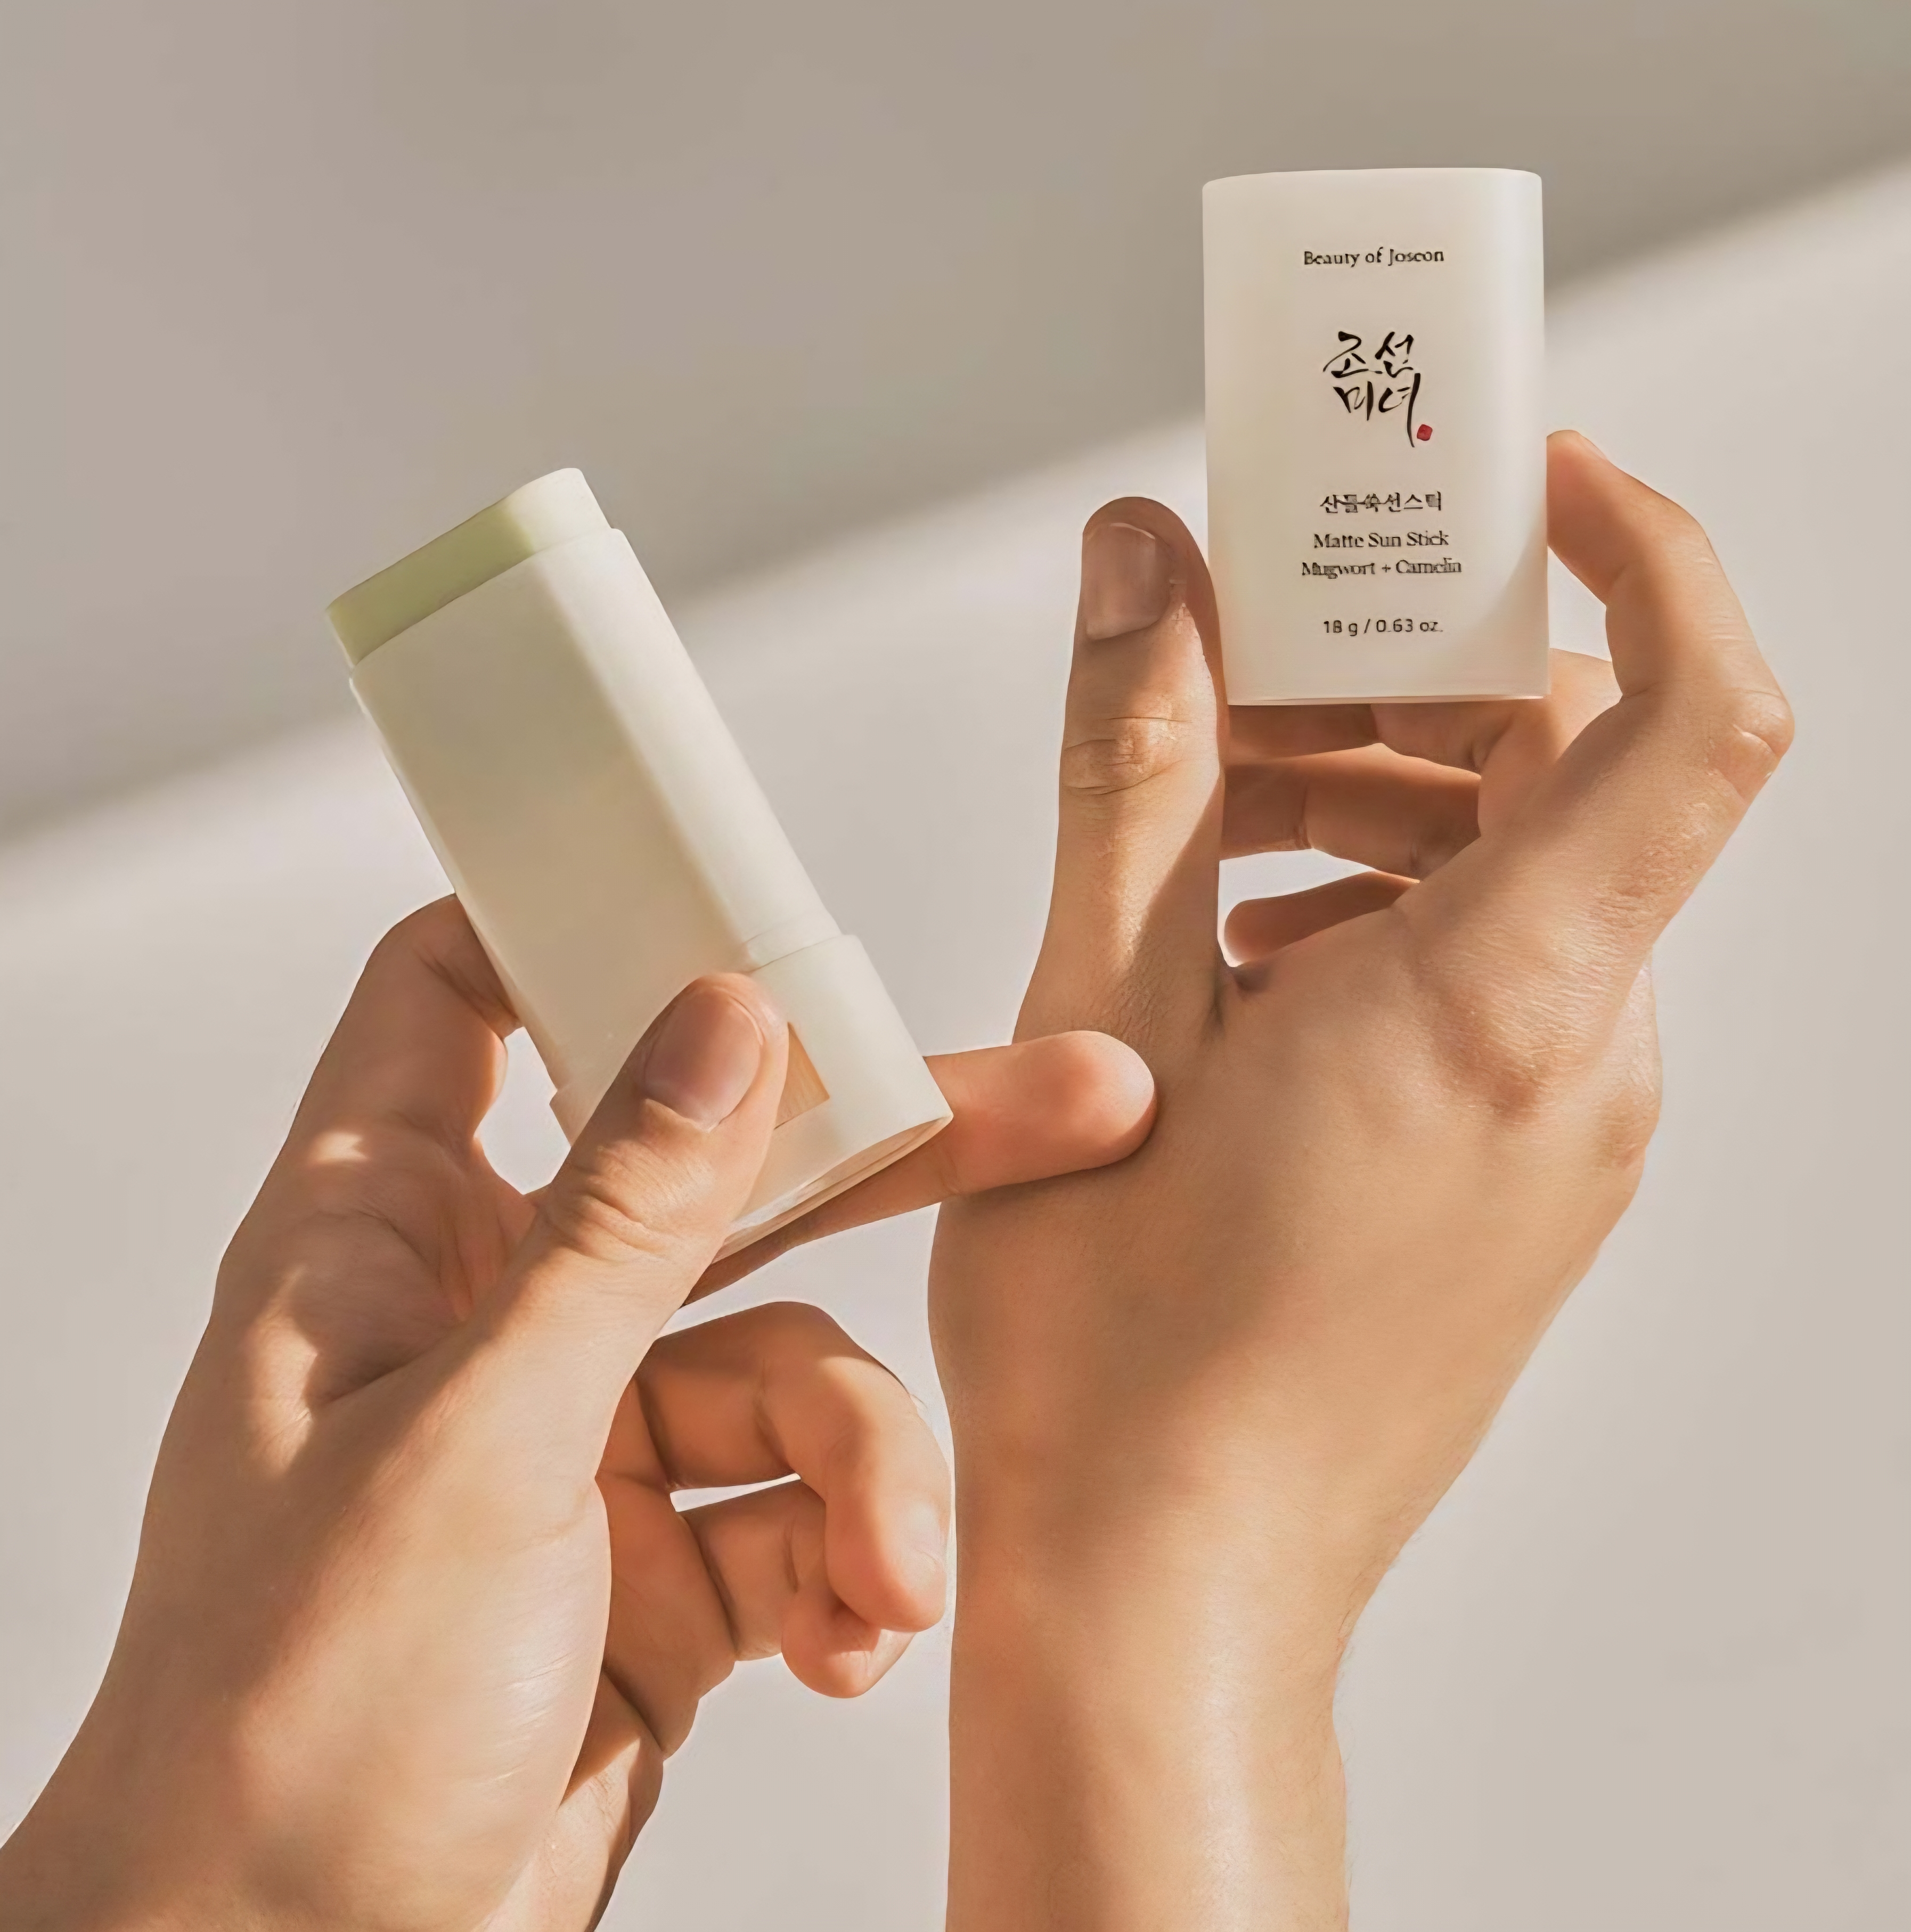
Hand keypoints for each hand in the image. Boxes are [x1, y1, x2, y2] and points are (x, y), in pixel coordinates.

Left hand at [0, 901, 1151, 1931]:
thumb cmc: (289, 1737)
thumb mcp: (473, 1450)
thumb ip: (616, 1228)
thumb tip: (720, 1023)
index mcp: (385, 1240)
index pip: (462, 997)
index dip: (589, 926)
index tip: (751, 908)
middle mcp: (492, 1318)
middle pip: (717, 1175)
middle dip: (893, 1164)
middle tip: (1069, 1114)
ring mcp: (585, 1444)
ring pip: (791, 1369)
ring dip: (866, 1467)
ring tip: (890, 1574)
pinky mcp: (661, 1567)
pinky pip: (802, 1511)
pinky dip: (845, 1565)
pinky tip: (853, 1635)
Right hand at [931, 432, 1792, 1929]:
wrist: (1165, 1598)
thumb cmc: (1118, 1356)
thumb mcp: (1095, 1015)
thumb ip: (1140, 767)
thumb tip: (1153, 569)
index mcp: (1496, 1009)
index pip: (1688, 709)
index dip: (1636, 544)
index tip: (1508, 474)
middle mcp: (1578, 1071)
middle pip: (1571, 774)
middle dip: (1409, 679)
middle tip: (1243, 651)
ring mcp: (1563, 1140)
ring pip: (1522, 880)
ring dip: (1375, 801)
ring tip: (1199, 826)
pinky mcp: (1520, 1186)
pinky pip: (1495, 986)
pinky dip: (1382, 914)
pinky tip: (1233, 955)